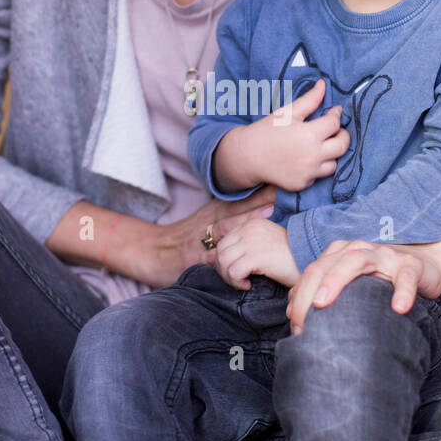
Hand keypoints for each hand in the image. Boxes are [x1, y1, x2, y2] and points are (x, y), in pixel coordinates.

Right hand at [150, 186, 277, 287]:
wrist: (153, 250)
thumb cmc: (187, 236)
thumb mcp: (208, 217)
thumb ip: (236, 212)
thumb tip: (272, 207)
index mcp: (217, 210)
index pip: (244, 197)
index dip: (265, 190)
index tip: (288, 180)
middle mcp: (211, 220)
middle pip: (239, 208)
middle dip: (262, 200)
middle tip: (286, 193)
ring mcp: (202, 239)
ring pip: (227, 228)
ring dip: (247, 220)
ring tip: (270, 215)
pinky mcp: (194, 259)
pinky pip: (213, 259)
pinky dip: (229, 260)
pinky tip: (244, 258)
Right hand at [213, 78, 349, 193]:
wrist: (247, 156)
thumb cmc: (267, 131)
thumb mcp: (287, 112)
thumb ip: (309, 99)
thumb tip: (323, 84)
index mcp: (309, 134)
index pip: (335, 123)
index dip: (336, 115)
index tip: (334, 112)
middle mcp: (312, 155)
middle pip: (343, 145)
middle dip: (343, 135)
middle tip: (335, 130)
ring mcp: (308, 172)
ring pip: (334, 163)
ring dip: (331, 154)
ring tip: (321, 145)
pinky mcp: (302, 184)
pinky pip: (319, 176)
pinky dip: (316, 167)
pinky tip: (306, 159)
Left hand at [214, 218, 300, 290]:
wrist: (311, 262)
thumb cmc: (290, 260)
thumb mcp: (264, 246)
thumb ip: (243, 247)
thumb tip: (214, 258)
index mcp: (251, 224)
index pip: (223, 242)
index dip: (224, 261)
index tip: (236, 273)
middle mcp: (250, 229)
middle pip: (220, 251)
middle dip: (224, 270)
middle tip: (237, 280)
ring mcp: (253, 241)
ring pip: (223, 261)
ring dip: (229, 277)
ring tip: (242, 283)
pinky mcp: (257, 255)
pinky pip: (233, 271)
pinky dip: (236, 282)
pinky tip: (248, 285)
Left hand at [285, 237, 440, 333]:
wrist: (426, 265)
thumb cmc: (383, 281)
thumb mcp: (352, 286)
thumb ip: (324, 293)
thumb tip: (292, 313)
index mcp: (341, 254)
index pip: (312, 271)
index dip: (299, 296)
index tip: (293, 325)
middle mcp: (359, 250)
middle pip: (327, 264)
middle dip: (309, 291)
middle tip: (300, 320)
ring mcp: (385, 255)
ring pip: (356, 260)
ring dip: (337, 280)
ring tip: (323, 304)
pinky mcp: (411, 265)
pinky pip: (406, 276)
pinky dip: (402, 291)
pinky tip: (398, 308)